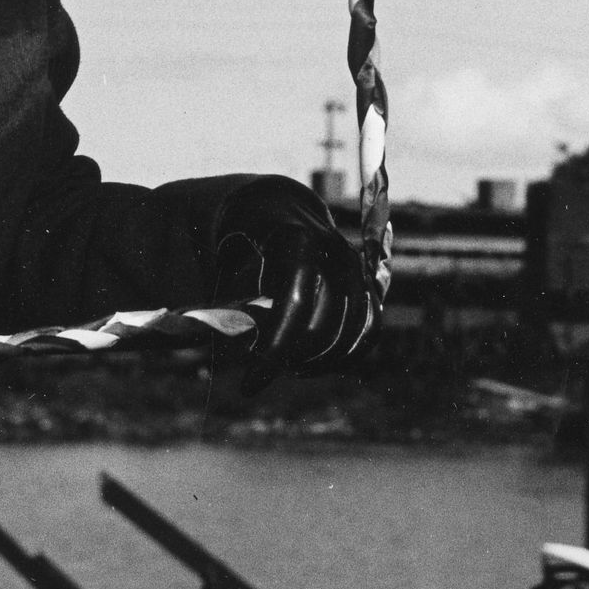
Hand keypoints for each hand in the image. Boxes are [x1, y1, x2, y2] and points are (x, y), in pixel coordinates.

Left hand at [211, 179, 373, 387]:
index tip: (250, 383)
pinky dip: (348, 353)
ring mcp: (353, 262)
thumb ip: (223, 305)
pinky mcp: (365, 278)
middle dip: (296, 355)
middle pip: (326, 322)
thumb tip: (217, 357)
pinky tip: (315, 364)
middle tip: (267, 368)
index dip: (276, 347)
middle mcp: (333, 248)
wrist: (274, 205)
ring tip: (290, 365)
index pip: (296, 302)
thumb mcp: (222, 261)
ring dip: (323, 359)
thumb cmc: (241, 237)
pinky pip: (370, 324)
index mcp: (295, 238)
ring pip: (355, 327)